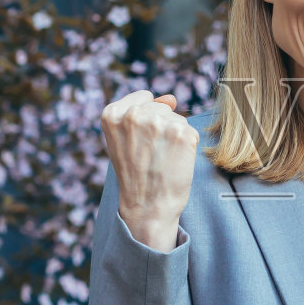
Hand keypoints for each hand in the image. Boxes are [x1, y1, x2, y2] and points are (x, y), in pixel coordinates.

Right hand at [101, 90, 197, 251]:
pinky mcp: (182, 133)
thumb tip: (171, 98)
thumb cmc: (136, 175)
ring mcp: (159, 122)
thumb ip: (143, 112)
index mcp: (112, 114)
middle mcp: (134, 114)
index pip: (143, 98)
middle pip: (162, 108)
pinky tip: (175, 162)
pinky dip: (187, 147)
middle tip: (150, 156)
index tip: (139, 143)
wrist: (147, 207)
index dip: (146, 122)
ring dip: (175, 138)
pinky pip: (191, 131)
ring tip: (161, 160)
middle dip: (161, 129)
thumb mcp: (125, 140)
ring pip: (178, 119)